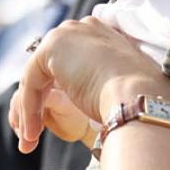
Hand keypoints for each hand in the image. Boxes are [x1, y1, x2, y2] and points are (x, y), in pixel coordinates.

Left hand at [15, 18, 168, 151]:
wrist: (140, 97)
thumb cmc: (137, 100)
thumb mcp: (119, 86)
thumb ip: (101, 81)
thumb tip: (91, 96)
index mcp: (100, 34)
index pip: (68, 61)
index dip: (58, 90)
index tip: (54, 119)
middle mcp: (81, 28)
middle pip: (48, 68)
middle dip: (38, 101)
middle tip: (35, 132)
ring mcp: (65, 34)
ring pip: (37, 77)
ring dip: (31, 110)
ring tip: (32, 140)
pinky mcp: (50, 48)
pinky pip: (31, 82)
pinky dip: (30, 109)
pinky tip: (33, 134)